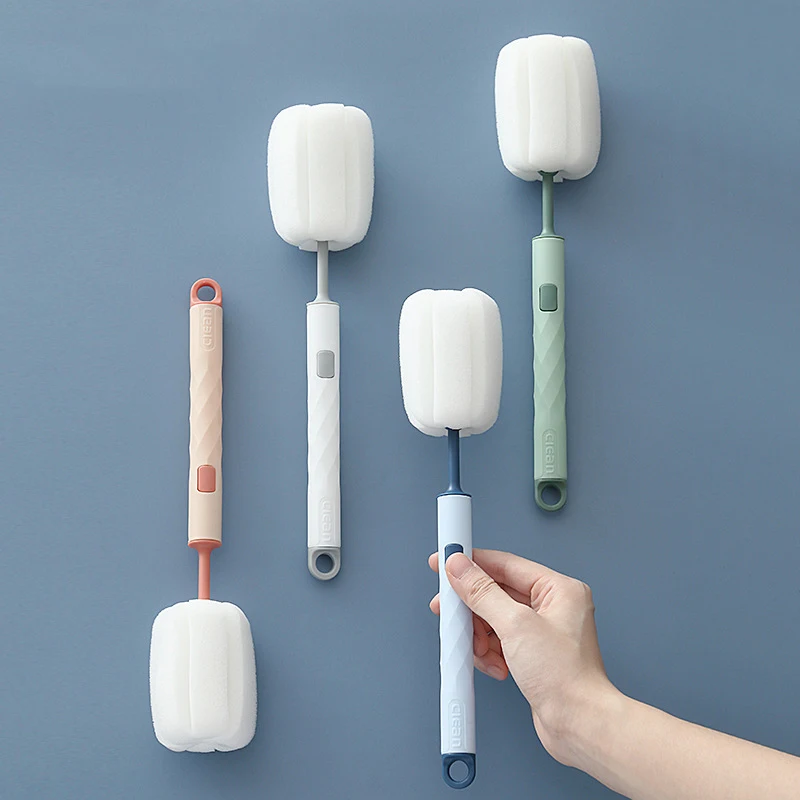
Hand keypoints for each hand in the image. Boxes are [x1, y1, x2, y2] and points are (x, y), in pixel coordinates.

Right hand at [429, 548, 614, 764]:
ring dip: (480, 636)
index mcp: (558, 589)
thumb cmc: (566, 677)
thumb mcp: (516, 625)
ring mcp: (542, 631)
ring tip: (480, 650)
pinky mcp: (533, 653)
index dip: (473, 562)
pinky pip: (500, 640)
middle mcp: (553, 606)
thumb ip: (482, 592)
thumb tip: (460, 567)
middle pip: (496, 592)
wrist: (579, 725)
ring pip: (494, 619)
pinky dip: (490, 652)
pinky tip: (495, 665)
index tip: (448, 559)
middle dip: (472, 608)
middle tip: (448, 609)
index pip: (506, 564)